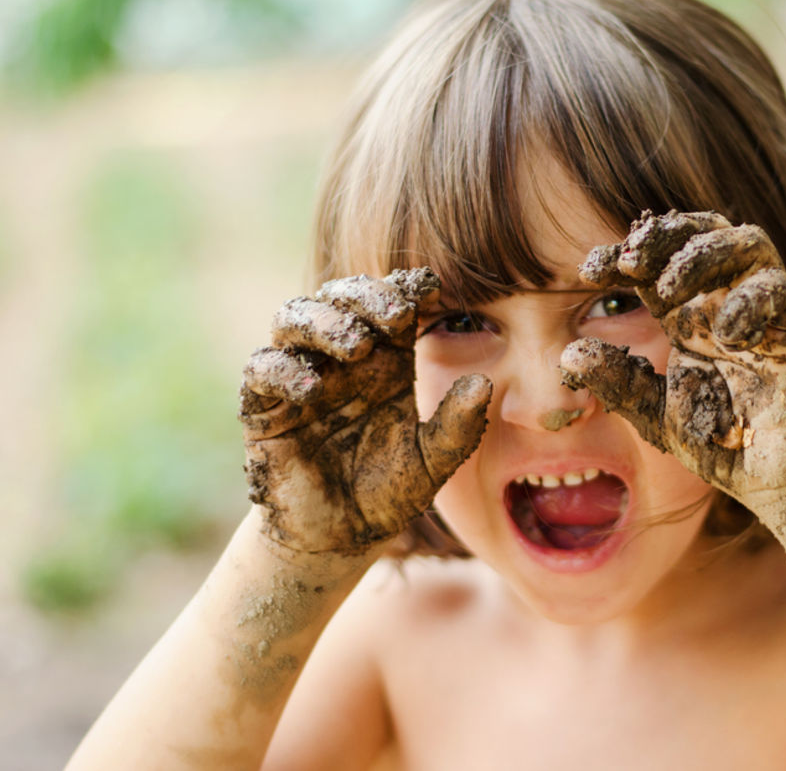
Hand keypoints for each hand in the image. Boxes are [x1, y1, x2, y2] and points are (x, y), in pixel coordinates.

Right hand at [238, 269, 490, 554]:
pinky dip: (282, 369)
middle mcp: (342, 359)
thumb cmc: (390, 491)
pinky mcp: (265, 407)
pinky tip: (311, 389)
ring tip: (355, 345)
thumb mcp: (434, 461)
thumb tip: (483, 383)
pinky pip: (261, 368)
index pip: (391, 304)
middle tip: (395, 314)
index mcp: (387, 360)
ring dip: (323, 321)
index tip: (430, 288)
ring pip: (294, 317)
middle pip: (341, 296)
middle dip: (365, 295)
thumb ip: (457, 425)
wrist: (341, 538)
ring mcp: (301, 376)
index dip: (407, 288)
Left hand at [559, 210, 785, 553]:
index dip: (623, 253)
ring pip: (746, 241)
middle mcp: (726, 303)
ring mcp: (766, 311)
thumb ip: (619, 381)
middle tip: (630, 262)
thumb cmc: (725, 445)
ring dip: (703, 255)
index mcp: (688, 316)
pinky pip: (779, 289)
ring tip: (669, 290)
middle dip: (663, 236)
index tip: (589, 270)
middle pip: (702, 232)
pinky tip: (725, 335)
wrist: (780, 483)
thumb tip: (568, 352)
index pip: (657, 262)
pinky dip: (749, 302)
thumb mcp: (656, 414)